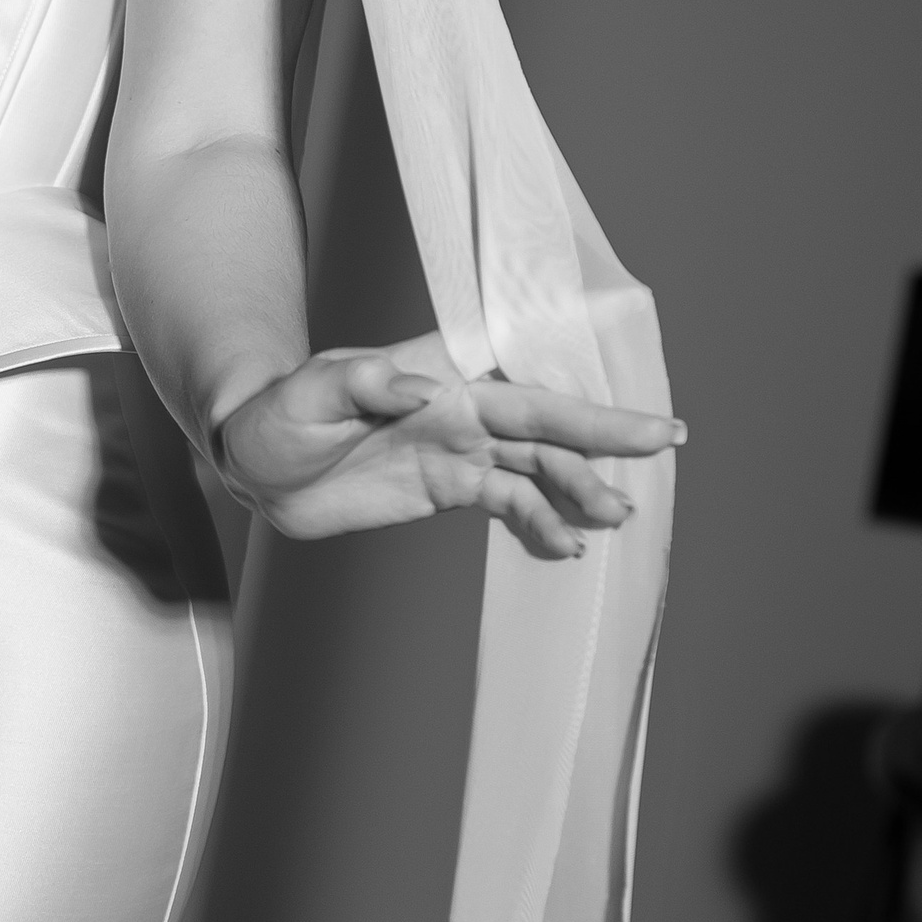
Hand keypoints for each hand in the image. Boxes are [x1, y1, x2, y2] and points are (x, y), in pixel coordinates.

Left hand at [214, 335, 683, 555]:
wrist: (255, 462)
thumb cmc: (276, 414)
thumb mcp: (308, 394)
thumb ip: (363, 385)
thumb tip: (424, 392)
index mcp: (435, 375)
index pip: (518, 378)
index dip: (575, 388)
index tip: (626, 395)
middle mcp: (458, 409)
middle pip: (544, 421)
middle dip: (604, 432)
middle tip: (666, 442)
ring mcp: (457, 449)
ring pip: (534, 468)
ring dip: (577, 488)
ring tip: (618, 516)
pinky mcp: (446, 487)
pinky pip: (506, 504)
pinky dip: (539, 523)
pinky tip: (567, 545)